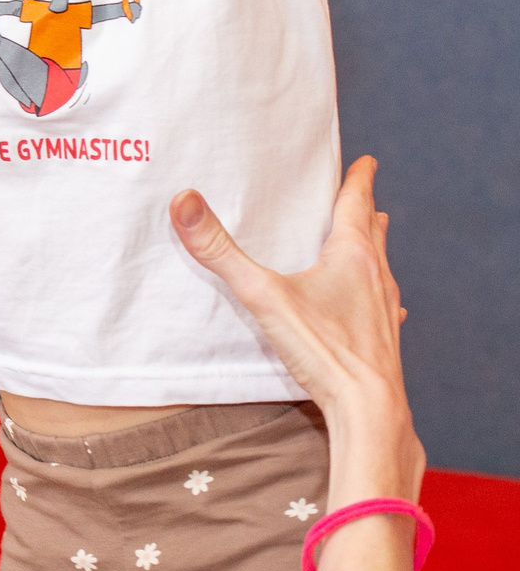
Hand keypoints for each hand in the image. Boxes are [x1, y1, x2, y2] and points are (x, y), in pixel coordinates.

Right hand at [172, 157, 424, 497]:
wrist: (370, 410)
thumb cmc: (324, 350)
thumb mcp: (262, 295)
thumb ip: (220, 251)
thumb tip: (183, 202)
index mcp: (353, 256)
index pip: (357, 204)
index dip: (360, 179)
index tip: (366, 161)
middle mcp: (377, 278)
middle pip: (374, 233)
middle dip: (367, 212)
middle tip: (364, 195)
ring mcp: (384, 311)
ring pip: (383, 268)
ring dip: (375, 250)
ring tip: (372, 241)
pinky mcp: (385, 341)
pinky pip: (385, 308)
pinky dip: (380, 296)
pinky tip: (387, 309)